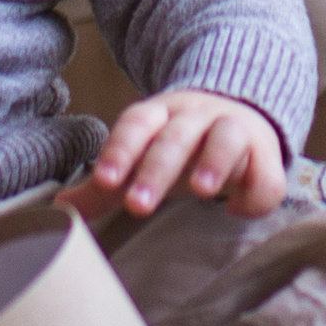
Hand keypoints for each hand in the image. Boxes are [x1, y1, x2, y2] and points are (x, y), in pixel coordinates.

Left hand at [60, 90, 286, 220]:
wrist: (240, 114)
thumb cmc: (181, 148)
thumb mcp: (142, 158)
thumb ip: (105, 185)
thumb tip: (59, 207)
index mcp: (161, 115)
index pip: (136, 123)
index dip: (120, 150)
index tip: (104, 180)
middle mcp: (197, 116)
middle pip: (175, 136)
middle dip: (157, 168)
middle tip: (138, 204)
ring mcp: (235, 129)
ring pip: (224, 138)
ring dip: (213, 162)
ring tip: (202, 192)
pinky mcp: (267, 154)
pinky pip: (266, 172)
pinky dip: (256, 192)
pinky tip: (238, 211)